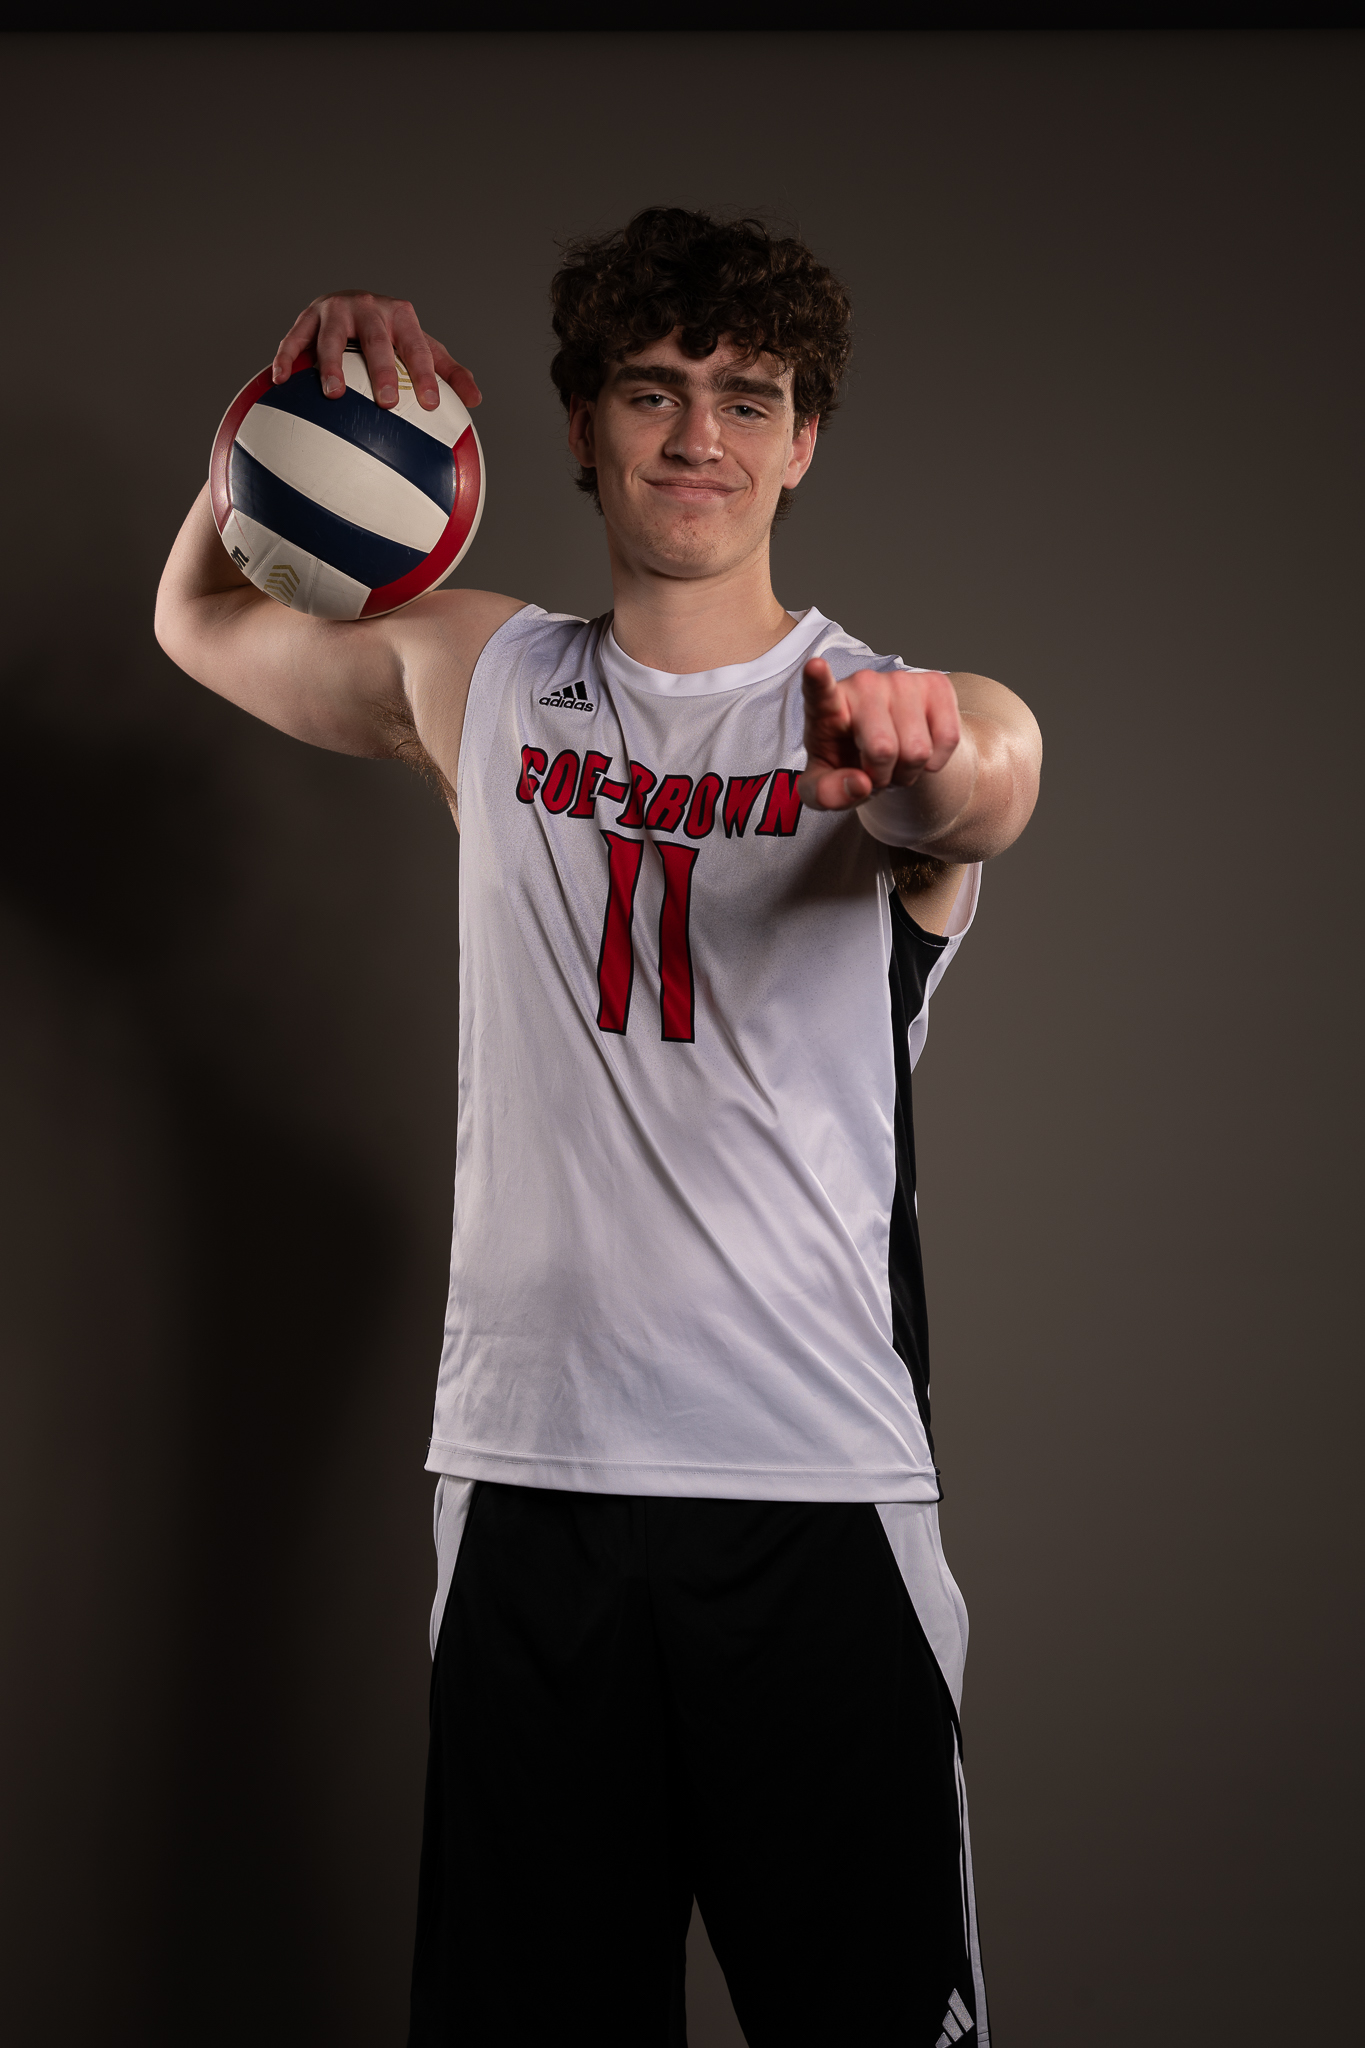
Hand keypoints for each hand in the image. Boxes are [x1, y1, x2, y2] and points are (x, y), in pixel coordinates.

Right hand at [271, 291, 481, 412]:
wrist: (350, 304)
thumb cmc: (391, 335)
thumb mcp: (420, 347)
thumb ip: (448, 372)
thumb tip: (476, 400)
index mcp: (401, 316)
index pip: (417, 347)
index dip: (424, 374)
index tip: (430, 405)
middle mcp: (369, 307)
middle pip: (376, 339)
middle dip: (381, 369)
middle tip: (386, 403)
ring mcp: (335, 310)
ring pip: (331, 337)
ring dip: (331, 365)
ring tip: (333, 394)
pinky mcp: (307, 317)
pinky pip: (294, 339)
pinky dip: (287, 357)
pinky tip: (282, 380)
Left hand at [797, 659, 960, 810]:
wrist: (886, 751)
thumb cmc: (847, 763)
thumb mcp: (825, 788)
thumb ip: (828, 794)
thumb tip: (860, 783)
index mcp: (825, 707)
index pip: (819, 691)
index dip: (818, 680)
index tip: (815, 667)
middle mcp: (863, 684)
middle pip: (883, 749)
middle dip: (884, 776)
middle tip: (875, 770)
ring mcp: (900, 680)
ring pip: (918, 750)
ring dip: (909, 771)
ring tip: (895, 761)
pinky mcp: (935, 684)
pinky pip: (949, 738)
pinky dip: (936, 761)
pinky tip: (921, 751)